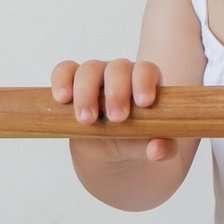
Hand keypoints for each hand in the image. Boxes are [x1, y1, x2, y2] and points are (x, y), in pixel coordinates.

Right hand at [50, 58, 178, 161]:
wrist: (111, 154)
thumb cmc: (136, 143)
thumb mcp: (151, 148)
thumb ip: (162, 148)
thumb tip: (157, 150)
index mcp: (144, 83)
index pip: (146, 70)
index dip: (144, 82)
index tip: (144, 103)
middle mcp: (121, 75)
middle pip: (117, 68)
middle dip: (116, 92)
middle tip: (116, 119)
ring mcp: (95, 78)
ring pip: (89, 70)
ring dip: (86, 93)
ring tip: (86, 120)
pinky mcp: (73, 86)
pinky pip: (64, 72)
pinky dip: (61, 80)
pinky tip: (62, 99)